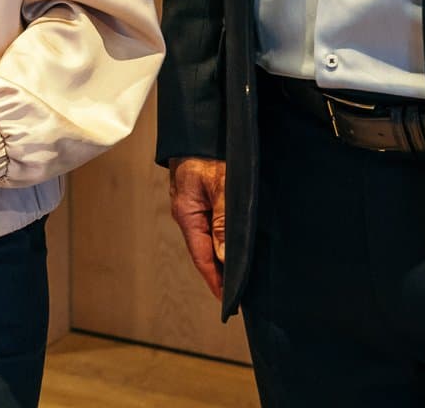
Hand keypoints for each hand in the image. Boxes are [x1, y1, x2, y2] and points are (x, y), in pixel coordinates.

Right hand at [168, 157, 226, 299]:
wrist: (198, 124)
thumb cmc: (207, 150)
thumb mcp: (220, 185)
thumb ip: (223, 221)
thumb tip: (223, 257)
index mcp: (187, 214)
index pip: (202, 256)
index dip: (215, 279)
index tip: (228, 301)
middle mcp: (187, 212)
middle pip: (203, 250)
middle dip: (219, 271)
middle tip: (238, 292)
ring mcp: (191, 203)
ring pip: (208, 236)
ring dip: (221, 254)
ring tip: (237, 272)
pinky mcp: (198, 195)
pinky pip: (210, 222)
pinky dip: (220, 236)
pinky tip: (231, 241)